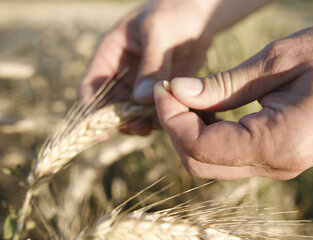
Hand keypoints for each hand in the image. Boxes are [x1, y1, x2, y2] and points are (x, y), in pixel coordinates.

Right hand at [79, 0, 273, 134]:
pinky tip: (174, 118)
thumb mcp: (159, 32)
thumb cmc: (173, 13)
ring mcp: (142, 83)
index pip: (91, 86)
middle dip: (124, 121)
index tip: (103, 132)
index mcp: (110, 54)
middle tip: (142, 130)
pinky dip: (162, 117)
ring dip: (144, 122)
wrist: (200, 15)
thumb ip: (151, 64)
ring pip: (134, 112)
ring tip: (161, 124)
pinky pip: (156, 110)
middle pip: (112, 106)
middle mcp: (123, 72)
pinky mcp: (162, 90)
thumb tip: (141, 98)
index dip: (92, 111)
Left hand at [154, 25, 312, 179]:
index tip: (162, 90)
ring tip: (184, 97)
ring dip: (190, 132)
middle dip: (175, 128)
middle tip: (169, 93)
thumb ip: (224, 85)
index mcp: (278, 143)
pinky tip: (207, 108)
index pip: (202, 147)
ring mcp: (277, 165)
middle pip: (201, 163)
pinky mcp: (277, 157)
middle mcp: (277, 165)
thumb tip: (178, 92)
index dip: (172, 120)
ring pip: (212, 163)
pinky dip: (209, 135)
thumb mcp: (277, 61)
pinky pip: (230, 156)